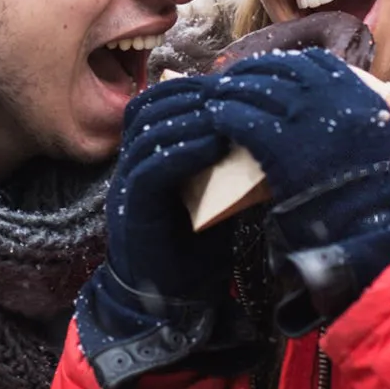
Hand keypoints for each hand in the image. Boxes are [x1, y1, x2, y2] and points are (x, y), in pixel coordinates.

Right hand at [77, 77, 258, 388]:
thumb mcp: (217, 193)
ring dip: (189, 116)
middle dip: (189, 93)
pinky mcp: (131, 210)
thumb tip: (262, 125)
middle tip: (229, 89)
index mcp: (148, 156)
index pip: (157, 102)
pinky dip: (181, 150)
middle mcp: (132, 164)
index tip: (228, 81)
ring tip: (226, 110)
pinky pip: (149, 168)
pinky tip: (212, 143)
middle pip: (148, 107)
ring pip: (147, 131)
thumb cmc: (199, 249)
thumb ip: (225, 161)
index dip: (189, 86)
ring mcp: (126, 186)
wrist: (172, 308)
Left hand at [206, 48, 389, 333]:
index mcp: (353, 88)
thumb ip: (378, 105)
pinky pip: (239, 117)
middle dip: (248, 72)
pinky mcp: (275, 140)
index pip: (310, 60)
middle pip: (275, 68)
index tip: (267, 70)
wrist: (371, 223)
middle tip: (230, 82)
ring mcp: (300, 115)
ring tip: (214, 99)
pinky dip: (223, 115)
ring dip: (229, 91)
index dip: (283, 63)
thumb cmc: (377, 185)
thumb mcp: (381, 133)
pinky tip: (215, 120)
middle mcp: (326, 93)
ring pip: (252, 88)